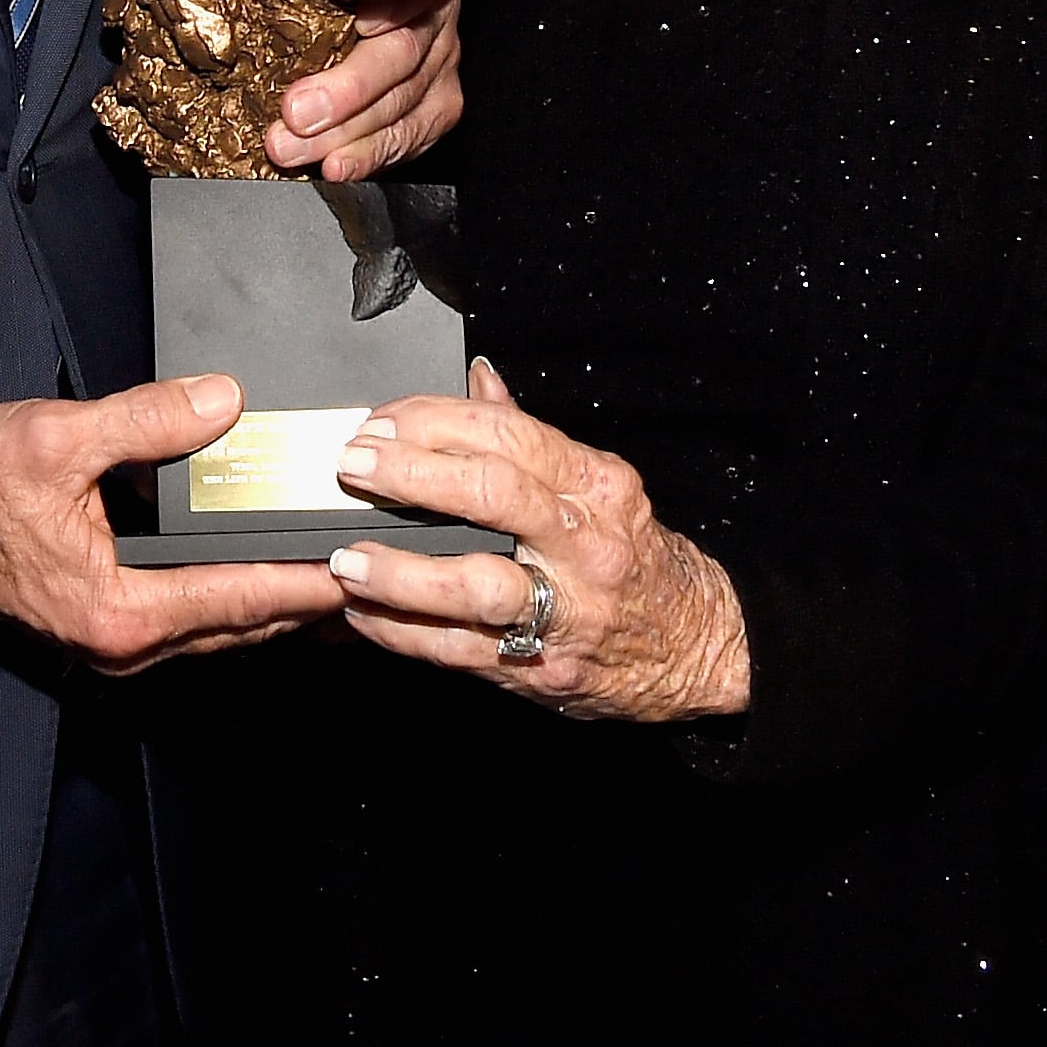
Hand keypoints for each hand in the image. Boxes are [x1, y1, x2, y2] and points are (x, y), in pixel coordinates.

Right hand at [0, 375, 337, 670]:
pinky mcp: (99, 630)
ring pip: (214, 632)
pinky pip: (185, 624)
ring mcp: (108, 645)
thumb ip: (149, 420)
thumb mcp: (62, 437)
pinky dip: (228, 602)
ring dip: (268, 605)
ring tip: (327, 574)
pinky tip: (254, 576)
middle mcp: (118, 644)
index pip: (237, 598)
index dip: (302, 583)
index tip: (354, 569)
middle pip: (237, 626)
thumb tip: (222, 401)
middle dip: (301, 600)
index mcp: (117, 610)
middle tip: (365, 568)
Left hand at [98, 0, 467, 180]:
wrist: (342, 1)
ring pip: (410, 98)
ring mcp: (440, 51)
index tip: (361, 22)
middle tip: (292, 117)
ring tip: (298, 154)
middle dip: (348, 89)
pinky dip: (380, 153)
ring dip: (352, 133)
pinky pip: (420, 130)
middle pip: (403, 48)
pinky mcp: (440, 98)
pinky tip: (341, 168)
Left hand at [324, 358, 750, 721]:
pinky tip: (364, 614)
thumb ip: (530, 437)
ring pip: (475, 583)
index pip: (509, 437)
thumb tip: (480, 380)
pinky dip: (402, 632)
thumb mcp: (597, 487)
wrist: (698, 645)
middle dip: (412, 476)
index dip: (435, 423)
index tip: (382, 424)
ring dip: (401, 570)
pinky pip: (458, 649)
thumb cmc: (636, 559)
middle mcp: (584, 543)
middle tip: (355, 468)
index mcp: (596, 484)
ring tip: (349, 558)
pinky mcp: (542, 666)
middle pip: (492, 495)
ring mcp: (566, 609)